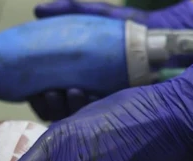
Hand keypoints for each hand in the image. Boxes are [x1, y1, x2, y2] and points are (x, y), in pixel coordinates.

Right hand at [28, 0, 192, 120]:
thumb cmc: (124, 26)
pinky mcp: (116, 108)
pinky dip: (92, 108)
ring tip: (73, 91)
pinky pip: (97, 117)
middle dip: (48, 104)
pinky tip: (92, 96)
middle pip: (53, 109)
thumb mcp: (96, 15)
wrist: (160, 33)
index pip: (41, 93)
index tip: (32, 89)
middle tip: (51, 92)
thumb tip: (37, 10)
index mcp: (67, 75)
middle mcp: (78, 92)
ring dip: (67, 107)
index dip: (33, 96)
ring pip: (72, 116)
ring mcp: (96, 103)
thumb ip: (69, 10)